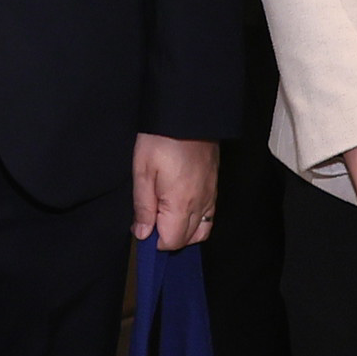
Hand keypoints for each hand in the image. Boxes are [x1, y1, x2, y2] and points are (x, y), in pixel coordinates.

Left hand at [133, 132, 221, 250]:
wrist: (186, 114)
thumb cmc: (160, 140)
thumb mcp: (142, 172)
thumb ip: (143, 207)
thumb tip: (143, 234)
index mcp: (181, 204)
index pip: (172, 241)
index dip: (155, 241)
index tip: (143, 227)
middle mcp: (201, 204)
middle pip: (188, 239)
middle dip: (169, 237)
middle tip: (151, 220)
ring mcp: (210, 195)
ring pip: (202, 229)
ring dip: (184, 231)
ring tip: (166, 217)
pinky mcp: (214, 185)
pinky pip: (210, 214)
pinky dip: (197, 219)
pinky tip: (181, 208)